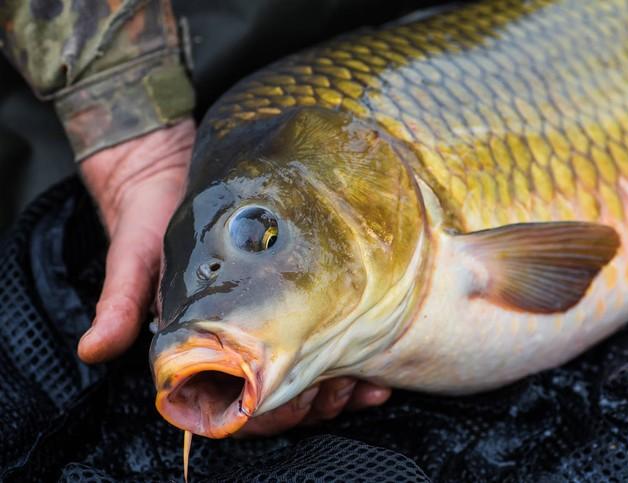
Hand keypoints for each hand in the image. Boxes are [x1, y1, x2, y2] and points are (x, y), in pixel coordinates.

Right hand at [77, 119, 390, 432]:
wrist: (166, 170)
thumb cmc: (146, 219)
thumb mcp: (132, 259)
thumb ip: (119, 304)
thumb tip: (93, 349)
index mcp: (199, 345)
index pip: (234, 402)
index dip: (271, 413)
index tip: (305, 403)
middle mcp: (235, 339)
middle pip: (281, 396)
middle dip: (317, 405)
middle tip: (347, 393)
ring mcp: (263, 317)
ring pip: (306, 374)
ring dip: (340, 388)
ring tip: (370, 385)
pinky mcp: (288, 291)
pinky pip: (321, 334)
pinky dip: (350, 353)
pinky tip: (376, 358)